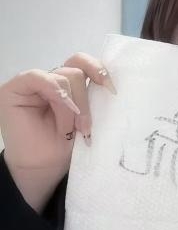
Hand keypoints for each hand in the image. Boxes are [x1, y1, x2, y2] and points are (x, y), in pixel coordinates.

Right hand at [0, 52, 115, 209]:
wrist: (44, 167)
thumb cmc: (65, 146)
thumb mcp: (85, 117)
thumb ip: (91, 96)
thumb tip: (108, 81)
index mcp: (69, 84)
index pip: (82, 63)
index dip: (98, 70)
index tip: (111, 90)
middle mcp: (51, 79)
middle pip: (76, 71)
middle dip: (85, 100)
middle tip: (85, 127)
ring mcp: (33, 83)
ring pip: (63, 77)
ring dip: (71, 107)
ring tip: (69, 131)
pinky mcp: (15, 88)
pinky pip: (37, 77)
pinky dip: (55, 94)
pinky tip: (62, 111)